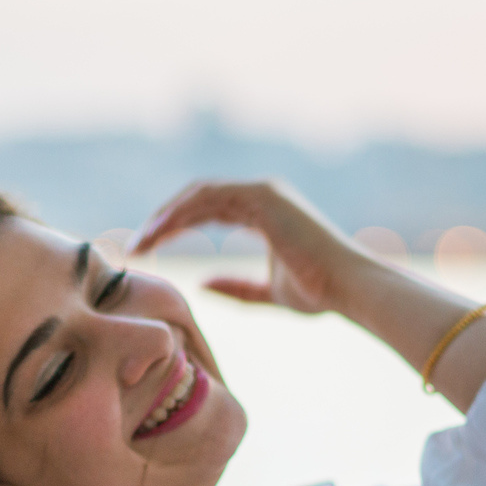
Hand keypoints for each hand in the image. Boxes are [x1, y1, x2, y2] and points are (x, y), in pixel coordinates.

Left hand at [135, 179, 372, 316]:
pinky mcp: (264, 196)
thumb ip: (235, 287)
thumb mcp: (265, 294)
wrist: (348, 288)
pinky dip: (183, 211)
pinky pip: (211, 197)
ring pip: (200, 194)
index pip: (208, 210)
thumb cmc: (319, 292)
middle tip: (136, 245)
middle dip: (164, 220)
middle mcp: (262, 196)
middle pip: (198, 199)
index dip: (176, 227)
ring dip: (166, 216)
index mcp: (263, 213)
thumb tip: (201, 285)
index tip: (149, 249)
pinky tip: (162, 232)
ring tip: (142, 241)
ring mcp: (264, 192)